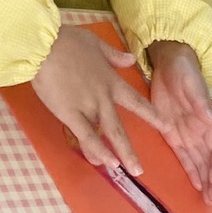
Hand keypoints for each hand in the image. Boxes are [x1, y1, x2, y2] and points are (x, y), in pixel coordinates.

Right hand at [33, 26, 170, 175]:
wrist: (44, 44)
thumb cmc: (67, 41)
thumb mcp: (96, 43)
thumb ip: (114, 55)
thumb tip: (131, 59)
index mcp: (112, 81)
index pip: (137, 102)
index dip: (152, 116)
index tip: (166, 127)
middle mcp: (104, 98)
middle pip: (121, 128)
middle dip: (130, 150)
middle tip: (140, 170)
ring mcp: (88, 107)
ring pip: (105, 136)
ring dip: (115, 155)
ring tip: (122, 171)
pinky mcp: (69, 113)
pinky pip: (85, 136)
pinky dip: (95, 150)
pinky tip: (103, 163)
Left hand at [148, 41, 211, 204]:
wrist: (170, 62)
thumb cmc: (185, 72)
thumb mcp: (193, 85)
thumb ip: (200, 103)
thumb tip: (209, 120)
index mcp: (208, 123)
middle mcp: (200, 133)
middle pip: (209, 162)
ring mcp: (186, 134)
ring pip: (198, 163)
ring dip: (202, 180)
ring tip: (205, 199)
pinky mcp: (171, 133)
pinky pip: (182, 156)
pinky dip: (189, 170)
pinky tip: (193, 183)